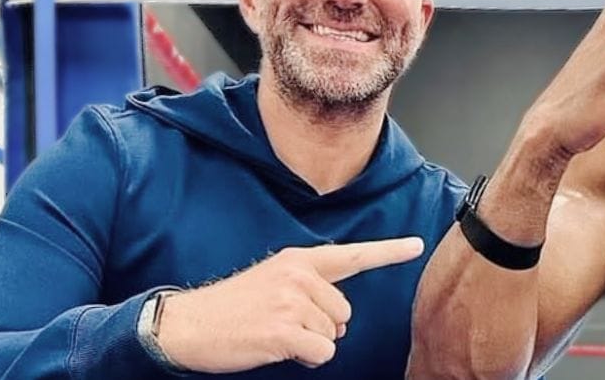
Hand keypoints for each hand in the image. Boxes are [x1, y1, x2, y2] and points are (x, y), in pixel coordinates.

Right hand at [155, 237, 423, 372]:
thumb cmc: (233, 308)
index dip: (389, 251)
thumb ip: (308, 286)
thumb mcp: (272, 280)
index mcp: (299, 260)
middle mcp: (299, 275)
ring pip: (332, 336)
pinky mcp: (283, 330)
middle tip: (283, 324)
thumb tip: (339, 319)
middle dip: (322, 327)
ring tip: (274, 333)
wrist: (187, 325)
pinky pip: (321, 353)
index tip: (417, 245)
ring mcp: (291, 302)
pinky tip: (276, 348)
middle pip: (344, 314)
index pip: (352, 255)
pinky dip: (305, 358)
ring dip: (309, 343)